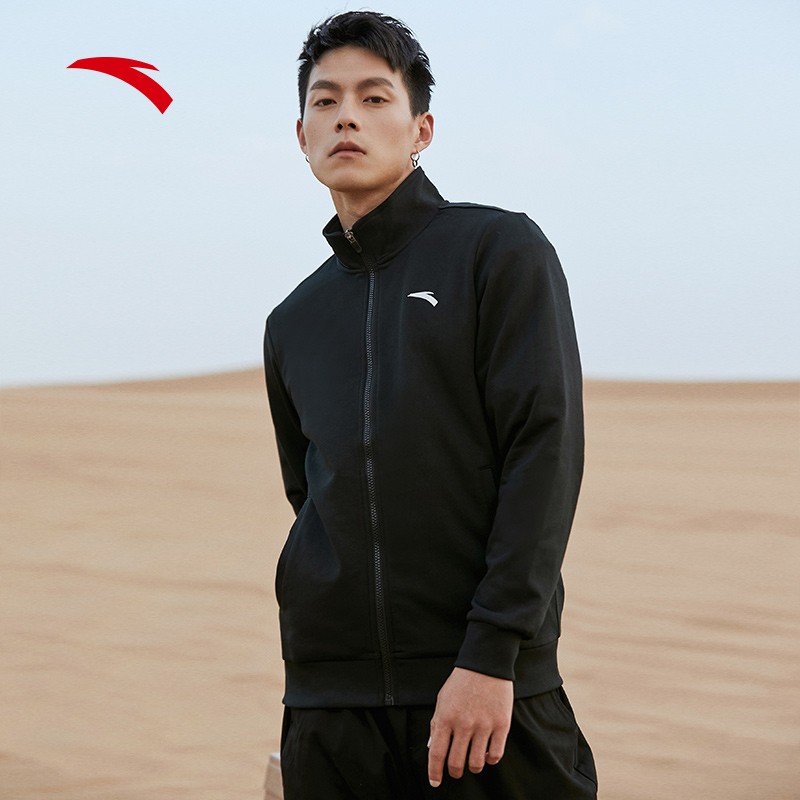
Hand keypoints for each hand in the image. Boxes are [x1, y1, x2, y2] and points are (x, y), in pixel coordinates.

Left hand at [427, 667, 512, 787]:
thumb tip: (432, 747)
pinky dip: (490, 759)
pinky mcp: (501, 725)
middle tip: (456, 771)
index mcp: (446, 717)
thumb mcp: (442, 699)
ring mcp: (484, 725)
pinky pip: (496, 755)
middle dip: (455, 772)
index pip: (437, 754)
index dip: (434, 772)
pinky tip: (487, 753)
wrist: (486, 664)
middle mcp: (464, 724)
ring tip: (472, 761)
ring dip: (473, 767)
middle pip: (457, 763)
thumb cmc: (462, 681)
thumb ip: (436, 723)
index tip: (435, 781)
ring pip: (477, 763)